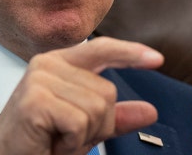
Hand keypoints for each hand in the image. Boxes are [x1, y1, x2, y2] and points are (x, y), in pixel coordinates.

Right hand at [0, 37, 163, 154]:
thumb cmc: (42, 141)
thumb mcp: (86, 127)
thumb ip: (115, 117)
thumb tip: (150, 111)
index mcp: (59, 63)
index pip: (101, 49)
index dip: (130, 53)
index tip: (157, 59)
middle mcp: (48, 64)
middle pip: (107, 92)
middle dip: (98, 124)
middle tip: (68, 134)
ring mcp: (40, 80)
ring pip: (97, 108)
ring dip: (84, 136)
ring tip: (58, 138)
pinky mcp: (35, 100)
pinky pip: (79, 122)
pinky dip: (72, 142)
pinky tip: (52, 142)